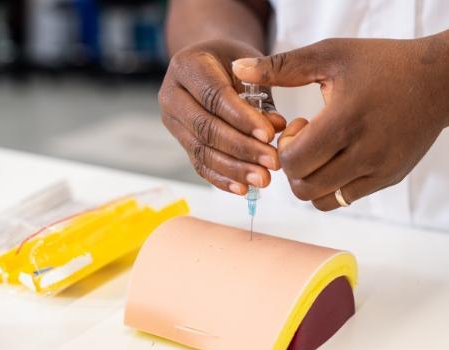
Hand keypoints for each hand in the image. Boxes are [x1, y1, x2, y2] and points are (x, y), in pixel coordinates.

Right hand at [159, 39, 285, 194]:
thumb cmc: (236, 62)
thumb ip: (262, 94)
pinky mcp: (181, 141)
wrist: (212, 65)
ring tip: (263, 179)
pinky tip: (243, 188)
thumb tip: (276, 127)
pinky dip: (222, 178)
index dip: (241, 118)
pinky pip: (199, 164)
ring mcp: (174, 121)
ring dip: (234, 168)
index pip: (214, 96)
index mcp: (187, 65)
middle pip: (205, 128)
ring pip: (201, 150)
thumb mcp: (251, 65)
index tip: (269, 134)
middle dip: (241, 148)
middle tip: (272, 162)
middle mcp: (172, 94)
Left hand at [233, 37, 448, 209]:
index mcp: (346, 120)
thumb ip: (282, 66)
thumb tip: (237, 70)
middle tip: (306, 141)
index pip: (294, 162)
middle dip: (293, 167)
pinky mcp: (389, 179)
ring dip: (309, 180)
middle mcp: (365, 152)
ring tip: (322, 151)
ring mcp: (379, 170)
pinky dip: (330, 186)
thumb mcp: (330, 55)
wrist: (441, 81)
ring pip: (322, 200)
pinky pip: (344, 199)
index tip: (297, 126)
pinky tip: (338, 158)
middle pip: (303, 187)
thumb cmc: (381, 63)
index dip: (284, 148)